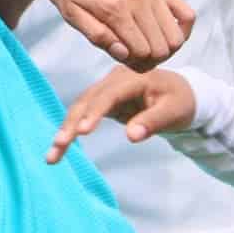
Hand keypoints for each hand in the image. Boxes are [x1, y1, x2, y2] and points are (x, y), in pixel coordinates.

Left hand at [39, 0, 192, 68]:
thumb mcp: (72, 16)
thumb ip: (98, 37)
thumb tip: (125, 54)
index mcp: (114, 9)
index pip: (141, 52)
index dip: (134, 64)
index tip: (124, 59)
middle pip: (162, 48)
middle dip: (150, 59)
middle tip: (135, 56)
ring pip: (176, 36)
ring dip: (164, 48)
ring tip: (147, 45)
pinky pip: (187, 14)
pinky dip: (182, 30)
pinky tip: (163, 32)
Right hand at [46, 67, 198, 158]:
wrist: (181, 93)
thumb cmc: (180, 101)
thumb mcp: (174, 112)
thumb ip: (153, 122)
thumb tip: (131, 137)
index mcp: (133, 77)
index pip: (108, 95)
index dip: (95, 113)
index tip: (83, 132)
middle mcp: (115, 79)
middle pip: (87, 100)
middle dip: (71, 124)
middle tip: (58, 146)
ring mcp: (106, 89)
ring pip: (80, 108)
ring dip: (66, 130)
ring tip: (52, 155)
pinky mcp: (103, 101)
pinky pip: (84, 115)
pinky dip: (72, 131)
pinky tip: (60, 149)